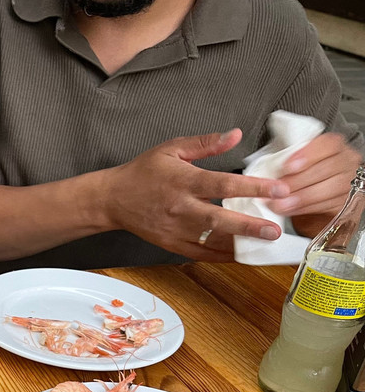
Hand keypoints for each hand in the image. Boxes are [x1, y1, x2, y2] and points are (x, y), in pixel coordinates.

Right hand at [104, 129, 289, 261]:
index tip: (278, 190)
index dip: (252, 188)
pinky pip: (200, 253)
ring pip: (211, 240)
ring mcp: (175, 229)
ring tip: (264, 245)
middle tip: (274, 230)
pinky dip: (221, 256)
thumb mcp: (172, 148)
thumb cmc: (142, 172)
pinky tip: (240, 254)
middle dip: (248, 226)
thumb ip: (206, 143)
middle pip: (219, 219)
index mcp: (183, 181)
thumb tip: (236, 135)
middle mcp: (180, 208)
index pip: (223, 185)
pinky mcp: (171, 244)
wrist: (112, 199)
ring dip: (239, 244)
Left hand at [269, 132, 361, 223]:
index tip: (288, 167)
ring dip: (302, 197)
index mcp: (334, 147)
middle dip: (299, 180)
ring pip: (331, 188)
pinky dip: (306, 208)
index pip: (328, 144)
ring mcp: (350, 183)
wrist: (308, 209)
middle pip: (329, 167)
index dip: (308, 155)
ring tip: (281, 203)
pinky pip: (329, 205)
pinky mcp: (347, 204)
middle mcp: (346, 162)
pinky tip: (291, 210)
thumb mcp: (292, 167)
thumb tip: (269, 169)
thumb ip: (287, 163)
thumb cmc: (300, 182)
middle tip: (278, 189)